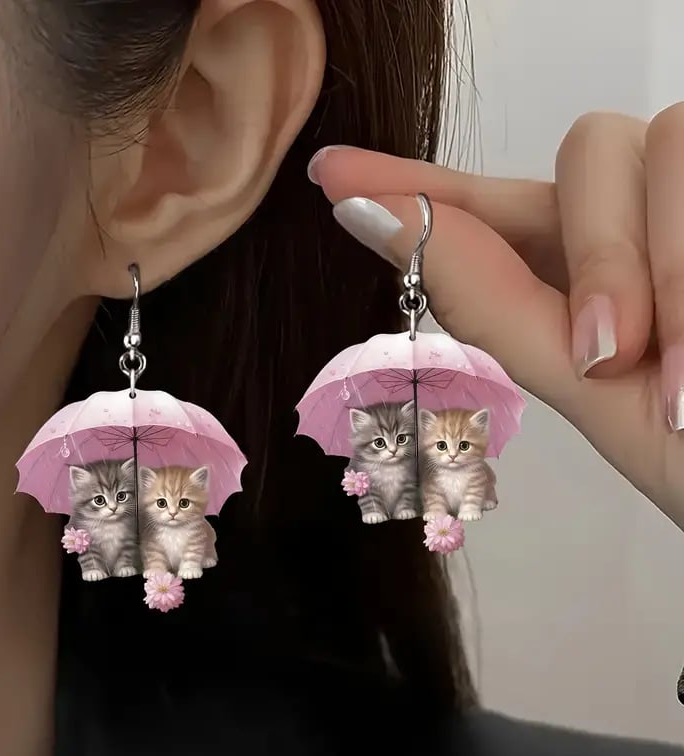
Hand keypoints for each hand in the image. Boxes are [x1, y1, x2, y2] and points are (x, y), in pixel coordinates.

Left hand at [307, 107, 683, 528]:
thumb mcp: (592, 388)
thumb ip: (492, 300)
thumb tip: (373, 217)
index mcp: (588, 273)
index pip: (486, 206)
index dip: (413, 185)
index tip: (332, 176)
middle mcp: (647, 225)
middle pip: (591, 147)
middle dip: (597, 248)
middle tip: (604, 355)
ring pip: (665, 141)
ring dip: (656, 264)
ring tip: (683, 377)